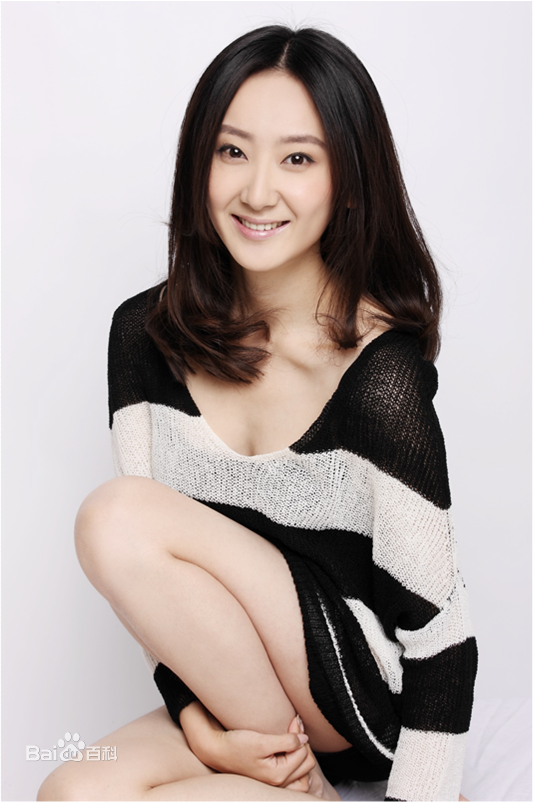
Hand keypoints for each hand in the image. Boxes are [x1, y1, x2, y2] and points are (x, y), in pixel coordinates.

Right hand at [180, 703, 315, 787]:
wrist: (217, 750)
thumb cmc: (237, 745)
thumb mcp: (262, 741)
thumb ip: (287, 741)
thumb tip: (305, 739)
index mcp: (278, 775)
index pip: (303, 753)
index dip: (300, 733)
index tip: (292, 720)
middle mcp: (278, 783)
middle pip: (307, 763)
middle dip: (302, 743)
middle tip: (293, 726)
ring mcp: (275, 782)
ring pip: (303, 771)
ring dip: (301, 753)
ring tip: (291, 737)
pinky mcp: (271, 778)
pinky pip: (294, 775)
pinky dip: (295, 762)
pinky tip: (287, 748)